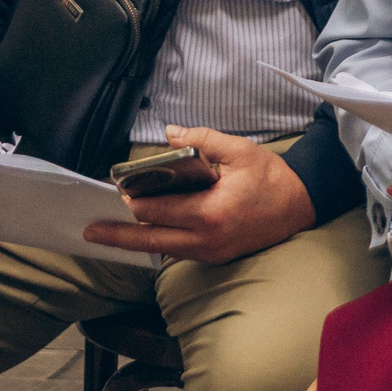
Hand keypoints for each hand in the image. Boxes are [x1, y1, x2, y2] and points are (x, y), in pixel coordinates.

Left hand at [83, 125, 316, 264]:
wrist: (302, 204)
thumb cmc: (271, 178)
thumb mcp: (239, 151)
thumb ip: (201, 139)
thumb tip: (168, 133)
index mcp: (210, 213)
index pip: (158, 211)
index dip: (134, 201)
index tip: (118, 190)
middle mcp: (206, 240)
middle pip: (150, 241)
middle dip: (118, 234)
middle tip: (90, 231)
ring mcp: (211, 252)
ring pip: (162, 250)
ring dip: (136, 240)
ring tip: (107, 233)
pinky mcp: (215, 256)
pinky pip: (178, 250)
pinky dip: (159, 241)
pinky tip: (144, 231)